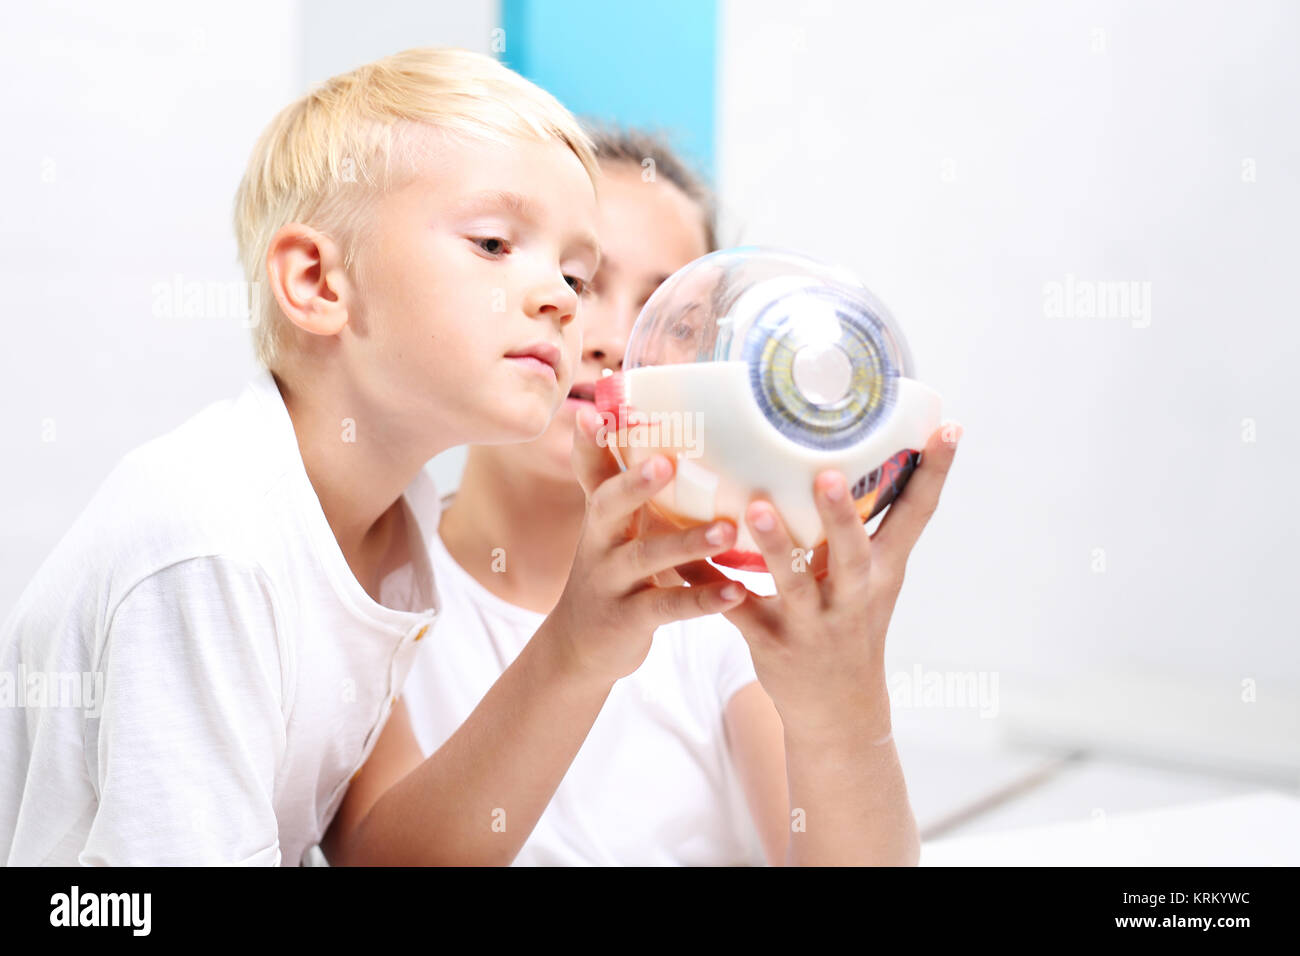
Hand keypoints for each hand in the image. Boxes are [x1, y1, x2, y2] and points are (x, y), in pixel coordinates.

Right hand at [545, 406, 749, 683]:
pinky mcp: (629, 619)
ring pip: (646, 557)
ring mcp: (612, 581)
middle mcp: (599, 542)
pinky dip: (703, 599)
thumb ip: (625, 488)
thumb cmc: (610, 572)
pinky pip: (668, 606)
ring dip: (687, 543)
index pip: (590, 471)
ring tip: (728, 530)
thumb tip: (646, 430)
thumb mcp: (610, 529)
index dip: (590, 443)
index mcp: (600, 514)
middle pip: (607, 506)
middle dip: (635, 486)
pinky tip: (736, 591)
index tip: (595, 413)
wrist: (577, 648)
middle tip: (666, 463)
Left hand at [676, 422, 961, 734]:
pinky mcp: (772, 643)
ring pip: (795, 584)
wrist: (839, 711)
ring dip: (777, 547)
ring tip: (757, 509)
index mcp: (883, 571)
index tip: (950, 426)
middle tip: (828, 474)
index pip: (917, 517)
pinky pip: (735, 610)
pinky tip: (676, 560)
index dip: (935, 472)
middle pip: (854, 553)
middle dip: (841, 516)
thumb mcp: (875, 579)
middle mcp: (854, 596)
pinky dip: (706, 585)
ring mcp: (814, 623)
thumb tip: (851, 445)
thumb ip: (866, 524)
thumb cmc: (853, 624)